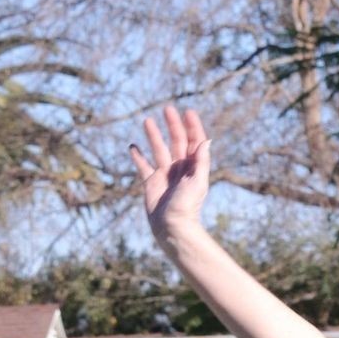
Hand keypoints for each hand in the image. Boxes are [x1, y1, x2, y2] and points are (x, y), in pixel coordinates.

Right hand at [129, 104, 209, 242]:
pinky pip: (143, 166)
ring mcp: (165, 175)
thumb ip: (201, 161)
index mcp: (193, 168)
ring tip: (148, 121)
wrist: (172, 228)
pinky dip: (138, 157)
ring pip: (159, 149)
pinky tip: (133, 147)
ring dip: (154, 135)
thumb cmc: (187, 207)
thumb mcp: (197, 183)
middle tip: (167, 109)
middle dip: (173, 125)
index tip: (187, 112)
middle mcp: (180, 169)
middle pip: (177, 142)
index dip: (192, 127)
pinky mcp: (151, 183)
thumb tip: (205, 140)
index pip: (194, 142)